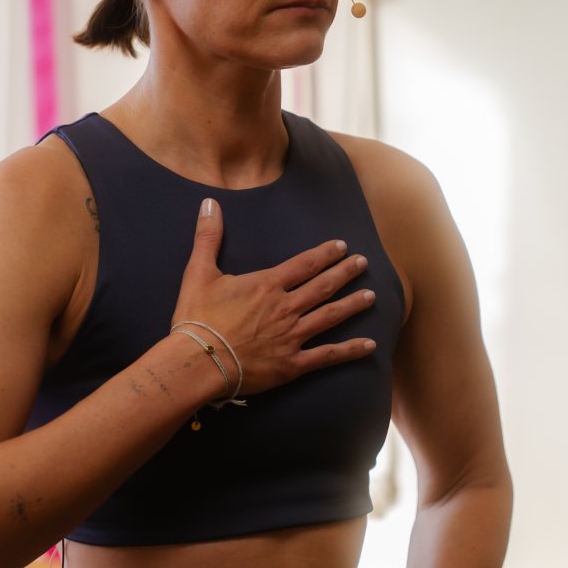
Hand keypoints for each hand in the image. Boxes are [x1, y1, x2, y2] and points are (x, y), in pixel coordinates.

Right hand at [172, 198, 378, 398]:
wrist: (197, 362)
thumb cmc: (196, 319)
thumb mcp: (198, 273)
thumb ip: (208, 237)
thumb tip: (209, 203)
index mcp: (267, 285)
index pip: (304, 264)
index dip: (325, 254)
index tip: (342, 247)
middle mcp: (285, 308)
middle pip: (323, 286)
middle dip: (346, 273)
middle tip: (363, 264)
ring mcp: (292, 336)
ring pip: (331, 316)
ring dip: (353, 304)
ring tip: (371, 296)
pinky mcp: (292, 364)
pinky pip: (327, 356)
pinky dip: (350, 351)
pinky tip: (369, 345)